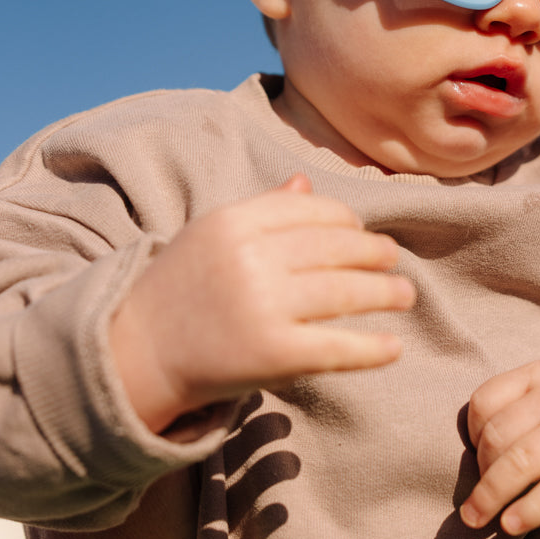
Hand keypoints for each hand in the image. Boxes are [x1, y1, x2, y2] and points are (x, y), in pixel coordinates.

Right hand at [111, 175, 415, 432]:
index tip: (360, 232)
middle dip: (373, 252)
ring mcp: (261, 306)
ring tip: (404, 294)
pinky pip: (337, 346)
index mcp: (234, 221)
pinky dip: (371, 348)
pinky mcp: (271, 354)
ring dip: (384, 292)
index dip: (345, 220)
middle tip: (394, 259)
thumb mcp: (211, 237)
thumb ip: (261, 210)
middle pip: (334, 247)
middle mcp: (249, 258)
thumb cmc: (180, 290)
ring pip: (344, 291)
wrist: (135, 354)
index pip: (311, 209)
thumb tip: (306, 184)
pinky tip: (392, 347)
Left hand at [460, 361, 539, 535]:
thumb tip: (465, 467)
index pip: (483, 402)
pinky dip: (527, 510)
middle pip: (497, 437)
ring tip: (478, 519)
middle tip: (476, 502)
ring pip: (518, 463)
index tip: (477, 462)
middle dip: (480, 474)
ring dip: (490, 497)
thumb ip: (512, 418)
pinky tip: (511, 525)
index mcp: (539, 374)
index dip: (471, 438)